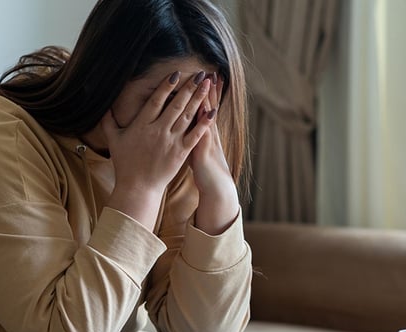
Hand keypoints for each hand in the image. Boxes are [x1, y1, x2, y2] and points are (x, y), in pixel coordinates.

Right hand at [102, 71, 214, 227]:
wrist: (138, 188)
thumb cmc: (125, 164)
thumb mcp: (113, 140)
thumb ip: (109, 122)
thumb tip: (105, 106)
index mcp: (141, 125)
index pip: (156, 101)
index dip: (166, 86)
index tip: (176, 74)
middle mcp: (158, 131)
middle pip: (176, 105)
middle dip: (189, 88)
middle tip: (200, 74)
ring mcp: (171, 141)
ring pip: (187, 116)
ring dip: (198, 99)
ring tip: (208, 85)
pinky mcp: (181, 153)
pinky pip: (195, 135)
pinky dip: (205, 122)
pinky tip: (213, 111)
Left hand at [188, 73, 240, 233]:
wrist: (218, 188)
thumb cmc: (206, 171)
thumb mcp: (200, 151)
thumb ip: (193, 137)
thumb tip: (187, 126)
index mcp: (206, 132)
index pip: (206, 107)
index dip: (207, 92)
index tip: (207, 74)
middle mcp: (208, 133)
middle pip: (208, 106)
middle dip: (209, 89)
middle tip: (210, 70)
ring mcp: (207, 140)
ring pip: (207, 115)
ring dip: (207, 98)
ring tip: (208, 82)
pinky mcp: (203, 149)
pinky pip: (202, 131)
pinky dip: (203, 119)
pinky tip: (202, 108)